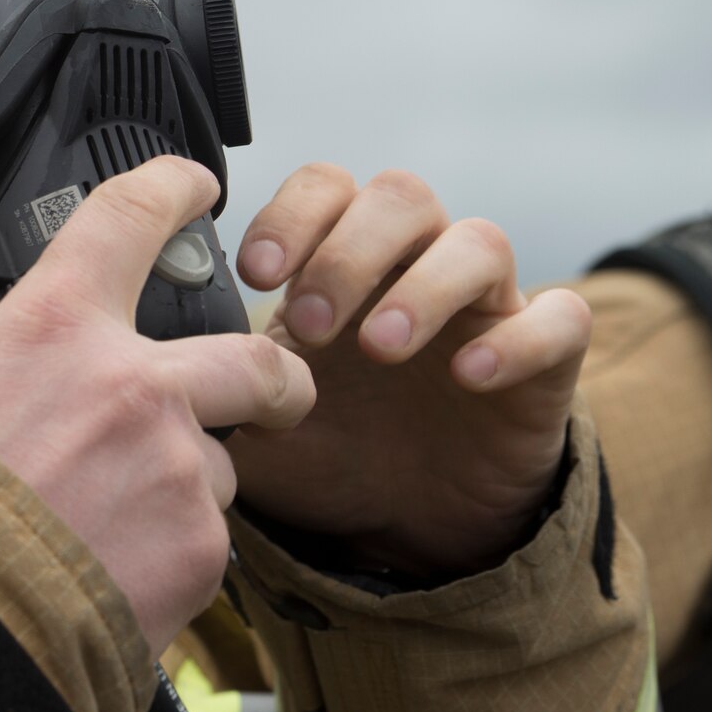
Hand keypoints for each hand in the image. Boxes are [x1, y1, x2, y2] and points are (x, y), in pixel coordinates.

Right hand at [0, 156, 314, 653]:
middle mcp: (132, 384)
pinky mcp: (199, 550)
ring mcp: (175, 467)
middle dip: (276, 377)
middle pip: (254, 355)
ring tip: (108, 526)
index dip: (171, 189)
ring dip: (180, 490)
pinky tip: (107, 573)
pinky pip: (203, 542)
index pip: (128, 219)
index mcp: (51, 328)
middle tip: (268, 393)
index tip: (193, 188)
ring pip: (215, 468)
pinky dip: (167, 557)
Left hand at [229, 164, 591, 575]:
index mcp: (342, 257)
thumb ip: (211, 384)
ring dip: (424, 284)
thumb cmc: (326, 448)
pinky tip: (470, 374)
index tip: (252, 273)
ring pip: (478, 239)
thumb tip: (150, 366)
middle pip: (399, 195)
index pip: (323, 187)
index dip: (289, 214)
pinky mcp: (548, 359)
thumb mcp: (254, 420)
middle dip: (347, 250)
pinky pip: (561, 317)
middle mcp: (416, 261)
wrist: (407, 523)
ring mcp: (487, 305)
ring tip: (379, 346)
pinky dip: (520, 336)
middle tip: (309, 325)